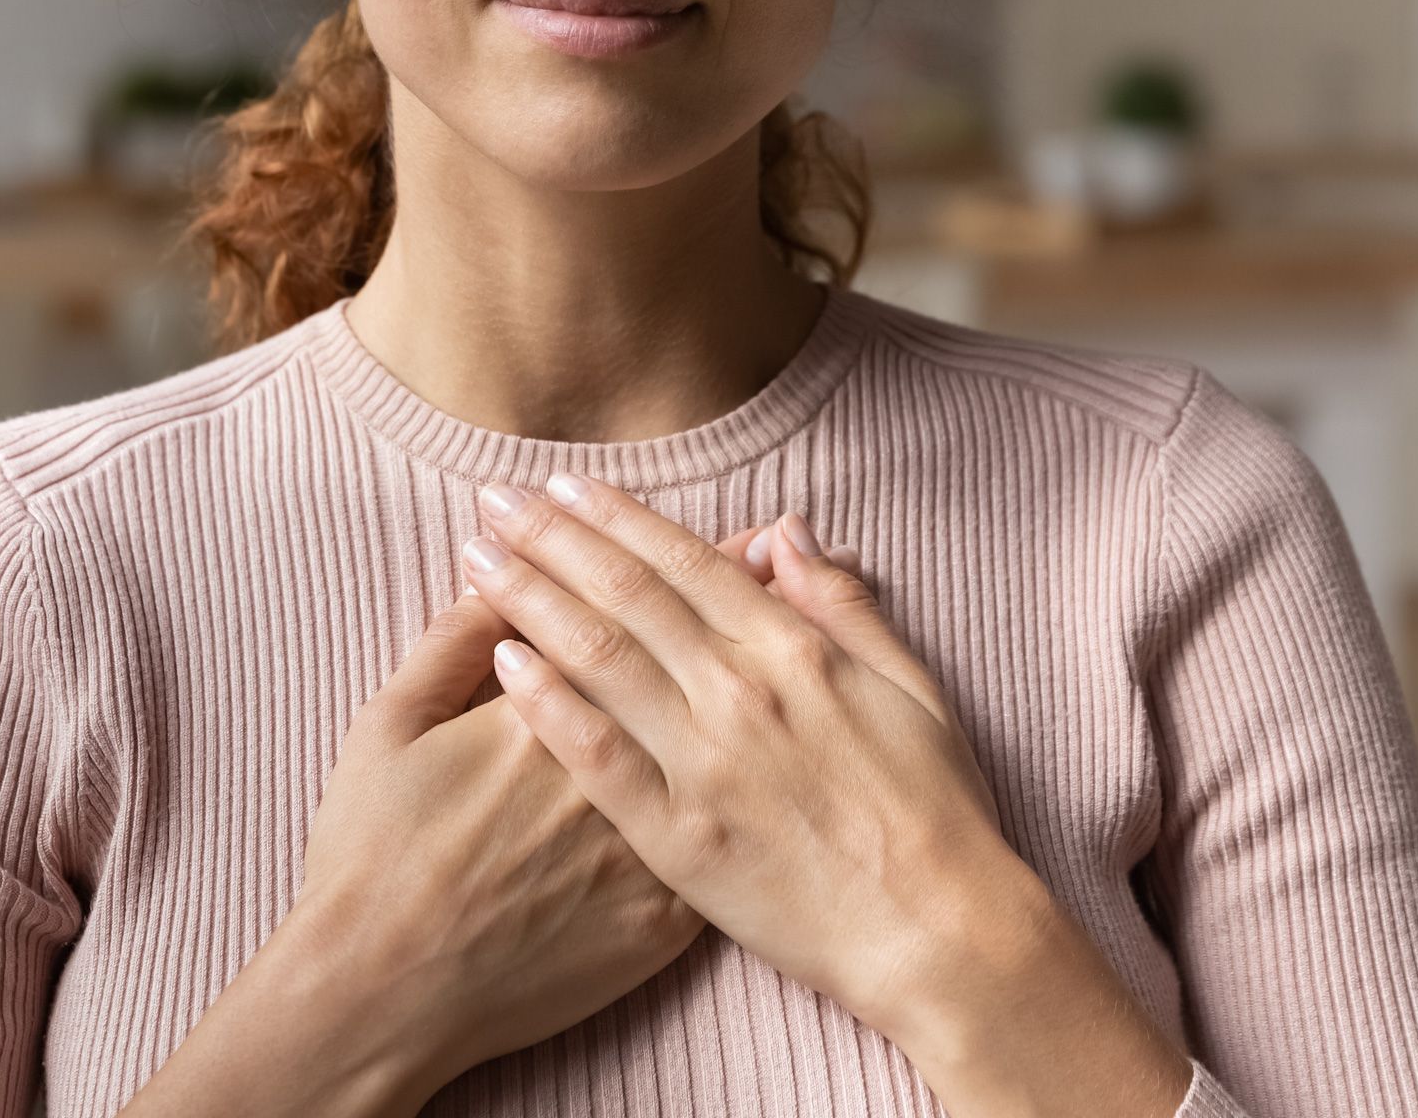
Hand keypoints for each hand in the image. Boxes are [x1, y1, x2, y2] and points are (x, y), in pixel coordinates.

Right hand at [293, 518, 859, 1094]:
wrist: (388, 994)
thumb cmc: (371, 855)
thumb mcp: (387, 726)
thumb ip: (449, 643)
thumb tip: (498, 575)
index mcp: (549, 709)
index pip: (628, 611)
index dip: (676, 563)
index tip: (711, 523)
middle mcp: (616, 768)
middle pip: (694, 665)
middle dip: (737, 597)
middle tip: (772, 540)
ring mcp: (649, 845)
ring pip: (730, 744)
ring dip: (764, 677)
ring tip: (794, 625)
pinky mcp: (667, 916)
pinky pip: (732, 841)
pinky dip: (765, 783)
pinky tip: (782, 745)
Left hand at [459, 473, 1026, 1049]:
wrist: (940, 932)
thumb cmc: (936, 810)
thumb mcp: (911, 685)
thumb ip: (841, 604)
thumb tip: (787, 530)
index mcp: (795, 651)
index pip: (685, 561)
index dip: (616, 516)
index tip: (562, 485)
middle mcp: (740, 692)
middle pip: (626, 593)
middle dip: (552, 538)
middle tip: (494, 499)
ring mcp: (704, 763)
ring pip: (600, 657)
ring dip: (532, 598)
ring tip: (477, 558)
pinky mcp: (677, 838)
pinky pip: (598, 757)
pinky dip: (550, 704)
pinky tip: (503, 664)